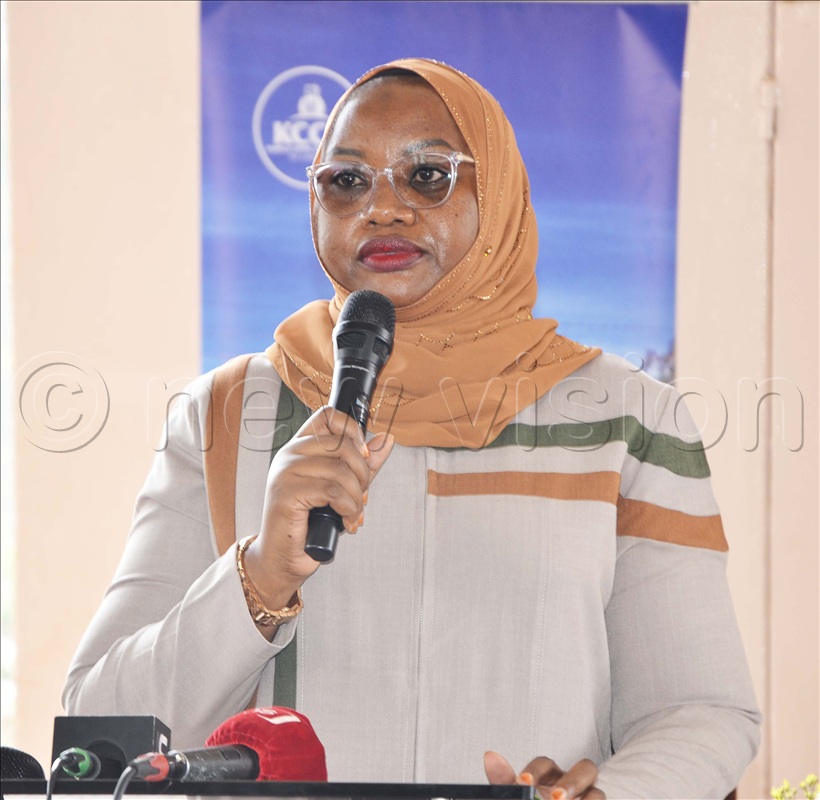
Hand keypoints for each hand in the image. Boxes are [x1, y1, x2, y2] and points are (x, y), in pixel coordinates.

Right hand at [244, 406, 393, 607]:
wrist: (283, 559)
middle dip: (363, 473)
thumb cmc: (310, 524)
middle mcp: (289, 454)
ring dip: (357, 498)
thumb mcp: (343, 488)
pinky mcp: (286, 493)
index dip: (352, 430)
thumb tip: (386, 440)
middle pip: (342, 444)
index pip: (328, 415)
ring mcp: (285, 472)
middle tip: (362, 496)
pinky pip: (333, 492)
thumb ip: (363, 464)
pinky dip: (348, 509)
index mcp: (300, 447)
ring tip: (353, 514)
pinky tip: (345, 522)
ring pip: (340, 470)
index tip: (364, 454)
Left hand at [484, 751, 604, 799]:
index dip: (535, 771)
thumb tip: (490, 756)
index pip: (546, 763)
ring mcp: (588, 799)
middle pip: (585, 768)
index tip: (522, 782)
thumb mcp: (517, 794)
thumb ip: (504, 781)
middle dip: (571, 782)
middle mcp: (573, 783)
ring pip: (598, 793)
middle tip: (555, 797)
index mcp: (551, 775)